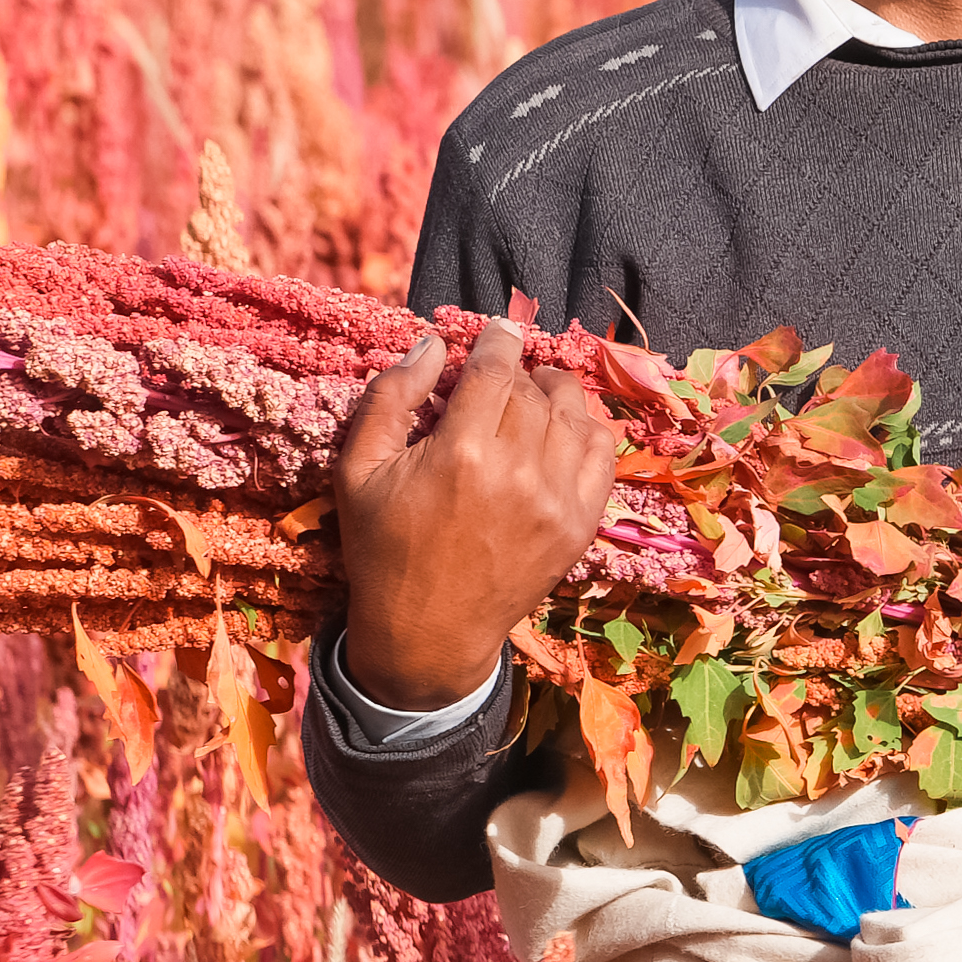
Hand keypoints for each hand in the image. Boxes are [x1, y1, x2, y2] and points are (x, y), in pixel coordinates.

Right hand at [327, 316, 623, 713]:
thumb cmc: (384, 547)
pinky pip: (603, 456)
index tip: (497, 331)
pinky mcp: (581, 524)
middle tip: (502, 376)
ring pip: (575, 416)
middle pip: (534, 391)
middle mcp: (518, 471)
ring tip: (536, 392)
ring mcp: (558, 500)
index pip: (495, 371)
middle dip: (518, 373)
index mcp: (461, 453)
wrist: (427, 630)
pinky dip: (590, 430)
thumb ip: (390, 398)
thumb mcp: (358, 470)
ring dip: (557, 394)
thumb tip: (432, 344)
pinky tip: (566, 426)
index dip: (497, 342)